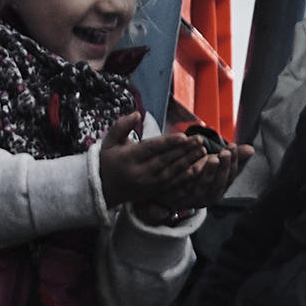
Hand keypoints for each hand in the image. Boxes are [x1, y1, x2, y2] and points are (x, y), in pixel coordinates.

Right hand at [100, 128, 237, 218]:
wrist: (103, 190)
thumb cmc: (108, 161)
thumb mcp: (109, 141)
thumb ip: (122, 126)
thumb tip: (137, 113)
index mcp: (128, 158)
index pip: (151, 149)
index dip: (168, 143)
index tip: (183, 136)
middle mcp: (139, 173)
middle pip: (165, 160)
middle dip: (184, 150)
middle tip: (200, 140)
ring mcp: (147, 184)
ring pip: (172, 173)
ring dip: (189, 162)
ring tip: (203, 152)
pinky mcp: (154, 192)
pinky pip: (172, 185)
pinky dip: (186, 178)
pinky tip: (198, 170)